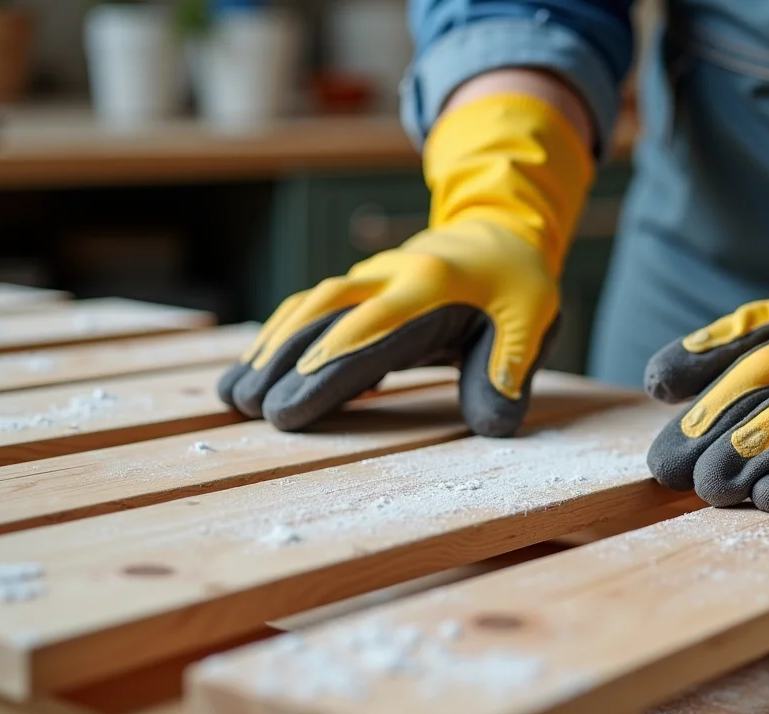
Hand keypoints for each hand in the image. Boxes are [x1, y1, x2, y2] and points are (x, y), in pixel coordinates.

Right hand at [217, 92, 591, 434]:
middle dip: (284, 362)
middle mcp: (393, 275)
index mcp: (434, 287)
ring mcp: (372, 276)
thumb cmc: (517, 285)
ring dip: (271, 346)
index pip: (372, 333)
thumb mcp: (533, 322)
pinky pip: (313, 305)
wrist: (501, 231)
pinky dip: (281, 333)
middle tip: (248, 409)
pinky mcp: (362, 284)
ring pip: (309, 306)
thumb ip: (510, 370)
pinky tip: (257, 368)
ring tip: (235, 394)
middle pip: (326, 315)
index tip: (291, 409)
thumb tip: (493, 427)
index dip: (330, 371)